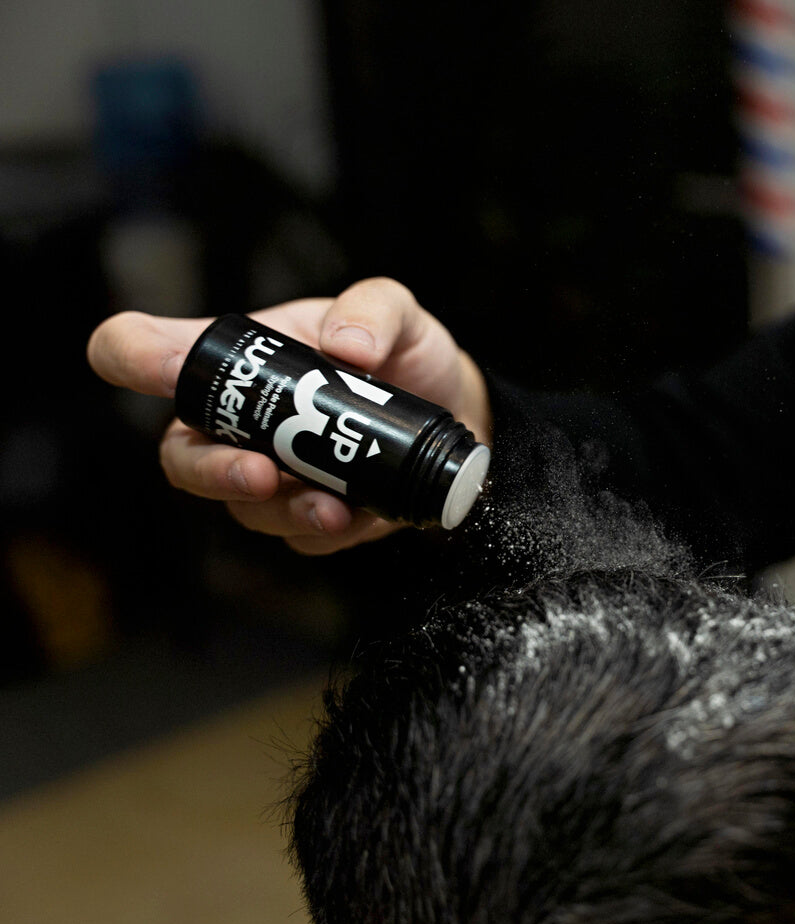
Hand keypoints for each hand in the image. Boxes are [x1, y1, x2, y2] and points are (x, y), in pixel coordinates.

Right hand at [86, 278, 491, 553]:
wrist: (456, 412)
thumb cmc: (404, 355)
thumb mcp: (399, 313)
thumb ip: (375, 309)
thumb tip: (348, 346)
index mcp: (243, 361)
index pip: (150, 350)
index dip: (131, 356)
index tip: (150, 365)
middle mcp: (242, 423)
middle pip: (180, 455)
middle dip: (210, 471)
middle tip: (259, 473)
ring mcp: (273, 475)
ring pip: (244, 507)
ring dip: (280, 510)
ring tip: (329, 507)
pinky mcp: (312, 518)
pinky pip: (300, 537)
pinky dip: (325, 531)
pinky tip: (355, 517)